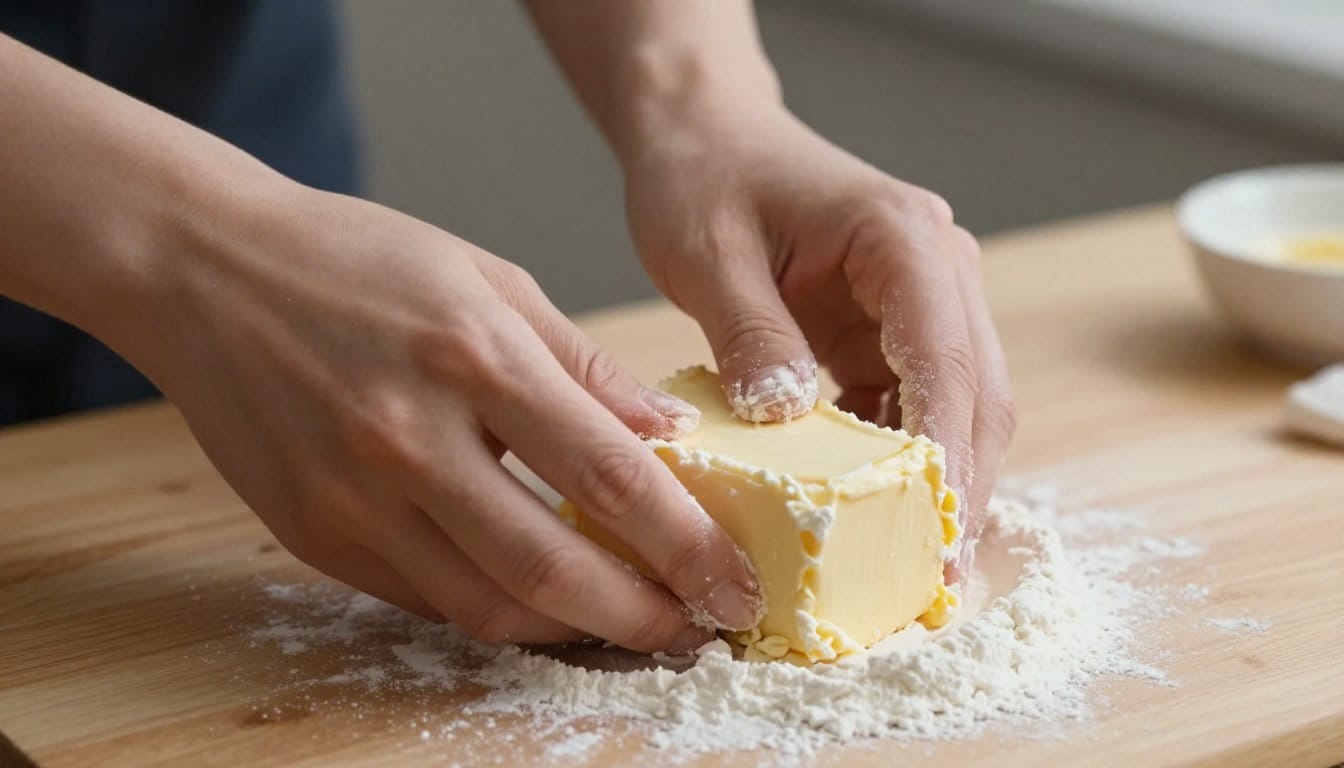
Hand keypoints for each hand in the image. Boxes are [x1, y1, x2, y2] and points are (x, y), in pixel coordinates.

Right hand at [126, 182, 760, 650]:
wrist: (208, 272)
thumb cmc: (361, 264)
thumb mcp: (492, 280)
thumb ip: (584, 368)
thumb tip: (668, 436)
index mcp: (471, 355)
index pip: (605, 475)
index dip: (685, 544)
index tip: (733, 581)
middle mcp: (409, 437)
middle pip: (550, 568)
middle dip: (642, 616)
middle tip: (696, 629)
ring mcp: (352, 497)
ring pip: (486, 607)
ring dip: (573, 631)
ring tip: (630, 624)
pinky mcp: (315, 536)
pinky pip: (426, 599)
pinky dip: (495, 609)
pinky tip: (541, 600)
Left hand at [623, 106, 1014, 581]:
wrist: (708, 137)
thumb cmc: (705, 178)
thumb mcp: (708, 256)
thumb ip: (750, 338)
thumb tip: (785, 424)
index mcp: (902, 239)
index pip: (946, 359)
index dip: (946, 454)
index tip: (933, 534)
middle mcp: (936, 268)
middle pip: (977, 393)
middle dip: (959, 487)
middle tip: (932, 582)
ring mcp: (922, 300)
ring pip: (958, 407)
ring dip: (937, 484)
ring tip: (906, 568)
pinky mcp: (893, 329)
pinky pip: (912, 405)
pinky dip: (898, 462)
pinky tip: (868, 515)